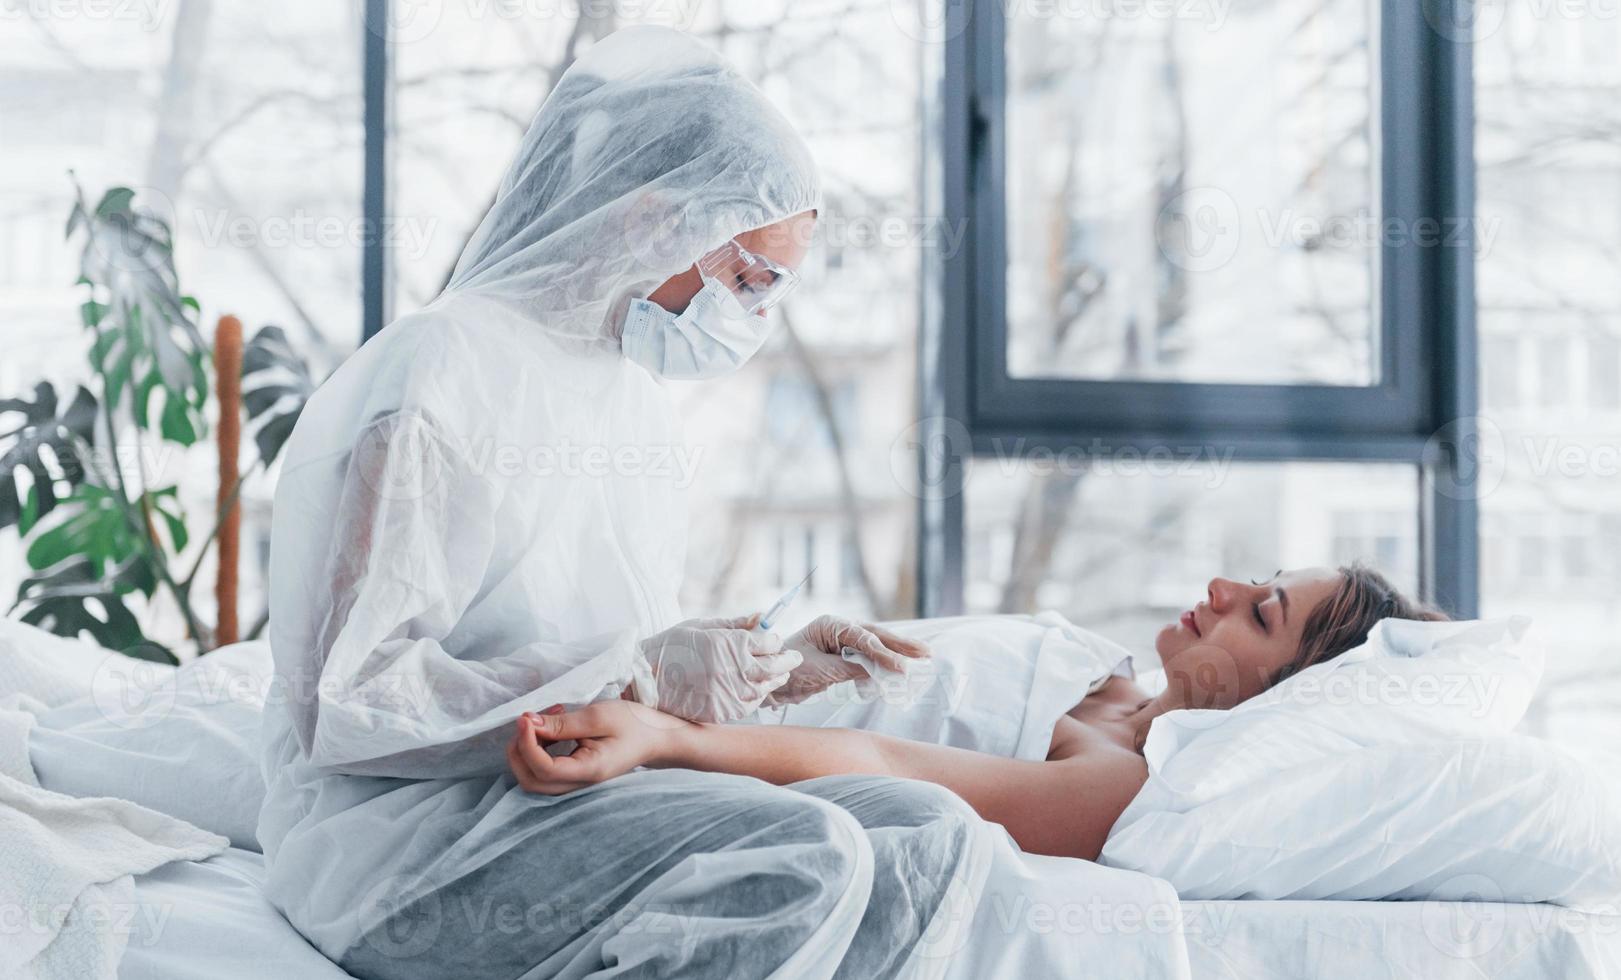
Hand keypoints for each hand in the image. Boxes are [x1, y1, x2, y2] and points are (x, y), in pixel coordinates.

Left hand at [506, 702, 687, 794]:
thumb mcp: (599, 717)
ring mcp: (576, 781)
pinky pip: (544, 769)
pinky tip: (552, 726)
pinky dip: (538, 748)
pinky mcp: (574, 773)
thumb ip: (562, 723)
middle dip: (519, 750)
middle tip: (529, 719)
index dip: (527, 744)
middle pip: (531, 780)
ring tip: (546, 717)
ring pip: (534, 777)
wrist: (657, 737)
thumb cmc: (634, 724)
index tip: (525, 718)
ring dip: (528, 748)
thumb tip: (528, 723)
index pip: (543, 769)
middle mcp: (579, 783)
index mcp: (589, 771)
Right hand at [638, 615, 800, 722]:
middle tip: (792, 658)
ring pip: (764, 688)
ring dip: (774, 680)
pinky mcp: (720, 712)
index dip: (774, 641)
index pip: (768, 643)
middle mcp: (731, 670)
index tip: (775, 640)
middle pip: (774, 667)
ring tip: (777, 674)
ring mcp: (727, 694)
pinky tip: (755, 690)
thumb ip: (734, 623)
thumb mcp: (700, 626)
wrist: (644, 679)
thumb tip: (761, 618)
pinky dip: (756, 697)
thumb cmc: (670, 647)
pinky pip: (748, 706)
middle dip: (786, 661)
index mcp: (727, 644)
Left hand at [763, 615, 930, 706]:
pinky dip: (884, 664)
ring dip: (898, 653)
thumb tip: (880, 670)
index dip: (885, 653)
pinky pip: (869, 659)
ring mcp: (842, 642)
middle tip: (926, 652)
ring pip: (876, 645)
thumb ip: (850, 668)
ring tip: (923, 656)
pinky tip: (900, 669)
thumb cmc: (788, 671)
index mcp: (831, 624)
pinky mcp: (844, 657)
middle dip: (902, 645)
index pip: (864, 638)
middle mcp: (839, 629)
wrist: (770, 683)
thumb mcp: (820, 671)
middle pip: (876, 635)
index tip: (902, 668)